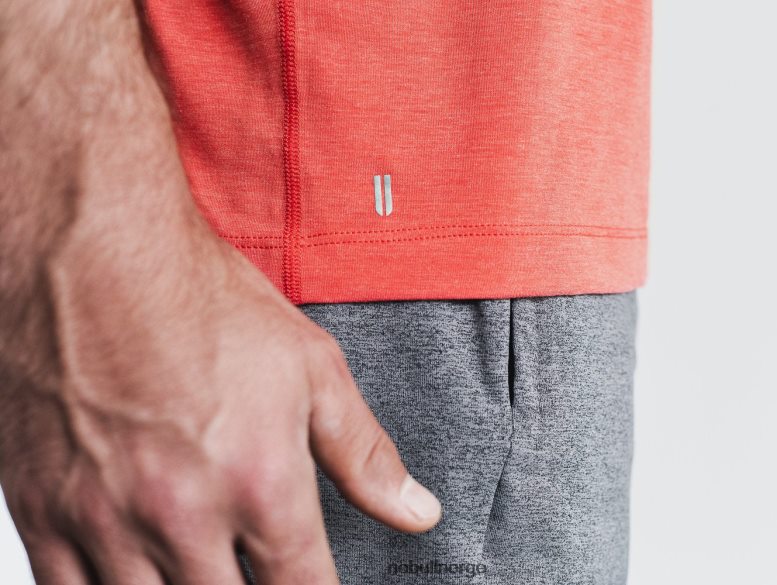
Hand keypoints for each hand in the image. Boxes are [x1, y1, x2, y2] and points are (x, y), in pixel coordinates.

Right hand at [0, 216, 440, 584]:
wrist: (94, 253)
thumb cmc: (202, 301)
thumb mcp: (311, 368)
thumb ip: (365, 454)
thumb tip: (418, 514)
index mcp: (260, 483)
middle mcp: (183, 515)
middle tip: (251, 569)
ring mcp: (105, 519)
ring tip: (200, 568)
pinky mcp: (44, 511)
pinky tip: (135, 576)